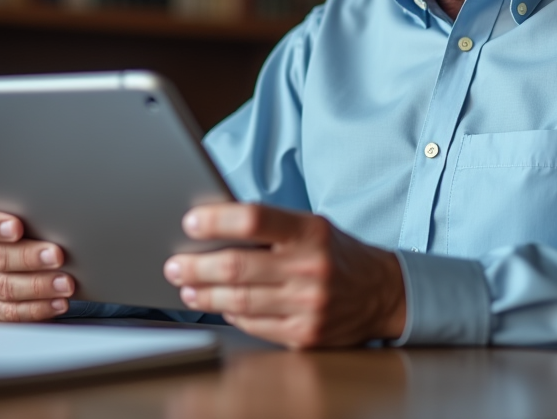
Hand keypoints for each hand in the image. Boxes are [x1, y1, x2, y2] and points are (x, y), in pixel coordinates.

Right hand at [0, 196, 73, 320]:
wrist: (2, 242)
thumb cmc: (12, 217)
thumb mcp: (8, 204)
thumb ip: (18, 206)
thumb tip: (49, 209)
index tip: (17, 228)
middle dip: (30, 258)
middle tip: (57, 256)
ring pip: (5, 288)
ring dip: (39, 286)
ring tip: (64, 283)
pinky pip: (10, 312)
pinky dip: (37, 309)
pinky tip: (57, 302)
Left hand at [163, 203, 405, 347]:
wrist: (382, 294)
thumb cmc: (335, 253)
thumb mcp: (311, 226)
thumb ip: (269, 227)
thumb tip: (212, 227)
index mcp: (310, 232)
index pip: (253, 220)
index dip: (216, 221)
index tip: (191, 222)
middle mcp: (310, 268)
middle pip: (236, 266)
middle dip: (196, 266)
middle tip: (175, 265)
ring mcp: (307, 306)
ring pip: (239, 300)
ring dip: (204, 294)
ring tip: (187, 287)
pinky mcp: (303, 335)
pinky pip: (252, 324)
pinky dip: (230, 314)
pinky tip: (219, 305)